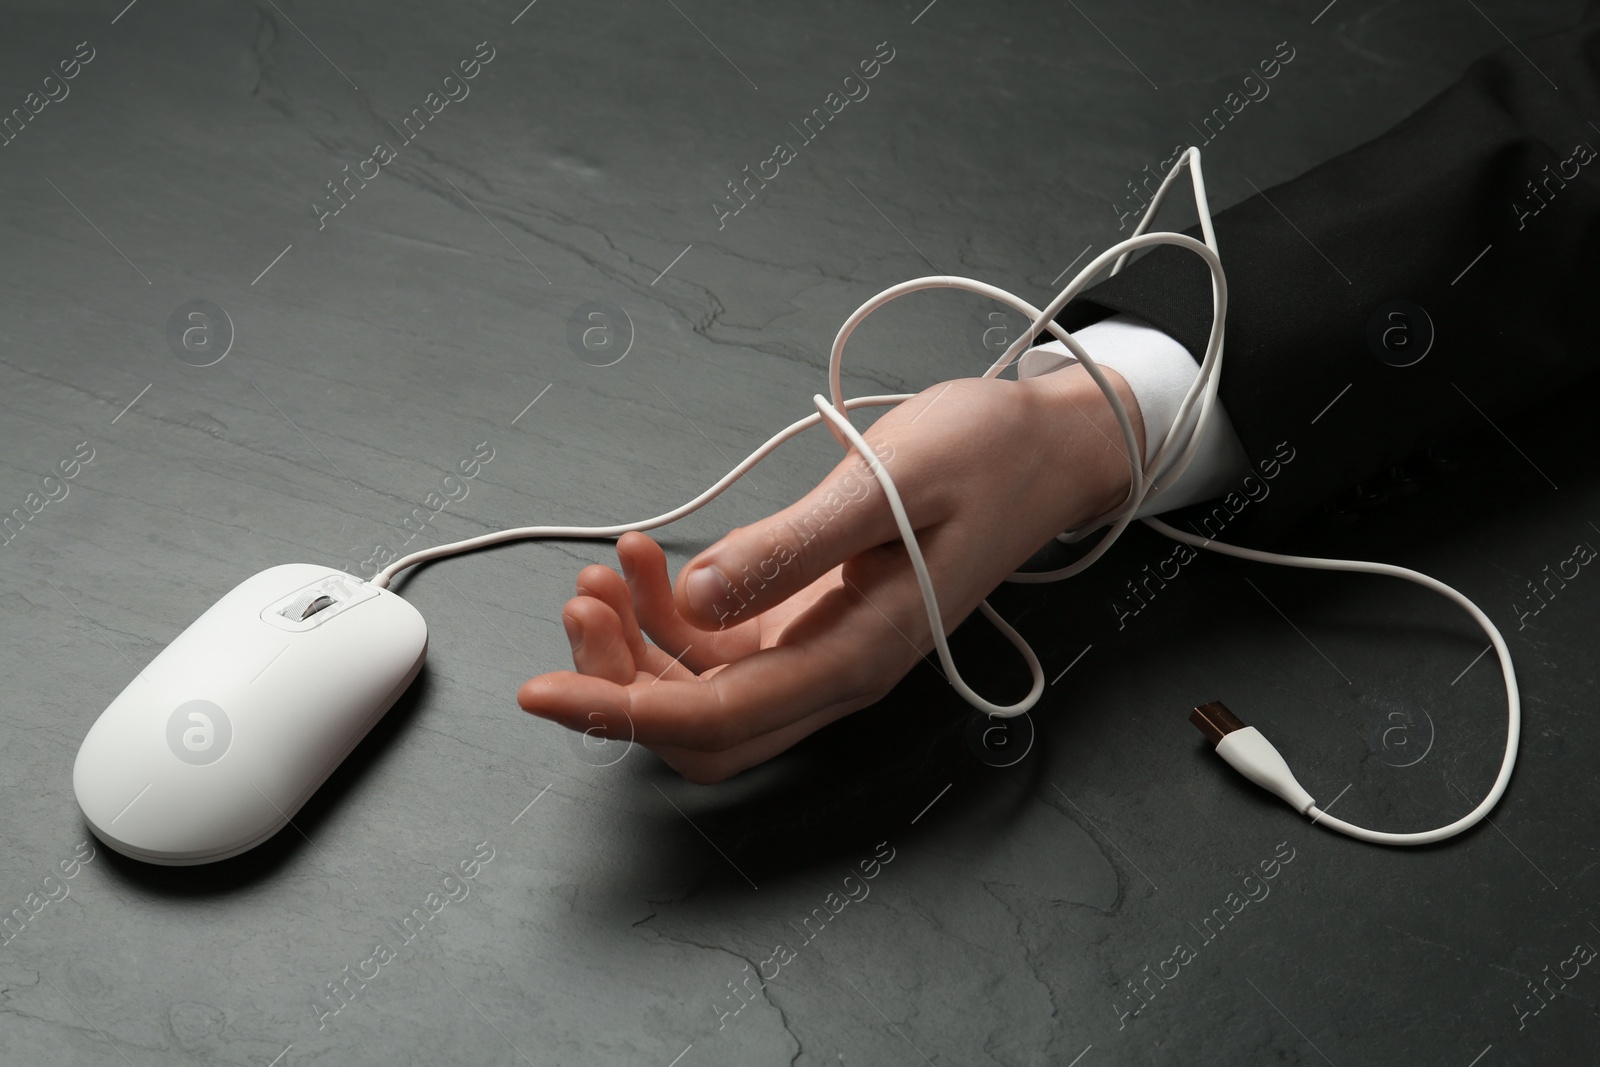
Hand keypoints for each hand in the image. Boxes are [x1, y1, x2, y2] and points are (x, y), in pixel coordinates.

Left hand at [517, 366, 1145, 782]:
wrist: (1045, 451)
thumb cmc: (984, 460)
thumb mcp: (887, 487)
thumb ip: (789, 549)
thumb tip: (695, 599)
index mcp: (856, 656)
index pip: (717, 718)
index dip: (619, 713)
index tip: (538, 693)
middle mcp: (835, 671)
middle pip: (702, 729)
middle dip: (622, 685)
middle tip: (582, 602)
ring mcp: (822, 650)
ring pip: (705, 693)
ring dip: (639, 645)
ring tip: (608, 568)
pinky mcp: (813, 618)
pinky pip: (725, 646)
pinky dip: (672, 612)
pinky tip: (650, 557)